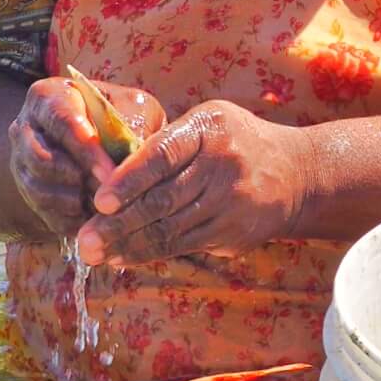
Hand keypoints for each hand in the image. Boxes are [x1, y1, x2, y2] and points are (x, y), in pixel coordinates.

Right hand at [8, 76, 166, 238]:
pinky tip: (97, 222)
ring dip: (73, 203)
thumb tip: (136, 153)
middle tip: (110, 195)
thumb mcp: (133, 108)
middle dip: (79, 180)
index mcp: (49, 96)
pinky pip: (43, 212)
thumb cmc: (122, 115)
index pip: (61, 121)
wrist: (102, 135)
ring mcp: (21, 161)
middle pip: (42, 159)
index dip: (85, 150)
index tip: (110, 173)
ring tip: (106, 208)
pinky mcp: (27, 191)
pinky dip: (71, 220)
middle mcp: (25, 127)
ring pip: (39, 189)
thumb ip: (136, 124)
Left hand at [74, 100, 309, 265]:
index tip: (99, 201)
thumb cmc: (234, 142)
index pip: (162, 155)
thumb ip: (166, 143)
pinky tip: (123, 258)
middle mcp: (222, 165)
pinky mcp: (233, 232)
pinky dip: (149, 253)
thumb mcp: (207, 123)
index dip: (129, 180)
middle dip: (118, 224)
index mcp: (209, 128)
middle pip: (161, 200)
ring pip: (169, 229)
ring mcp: (230, 202)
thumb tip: (109, 175)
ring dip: (127, 245)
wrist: (296, 173)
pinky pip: (184, 245)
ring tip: (95, 254)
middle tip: (84, 241)